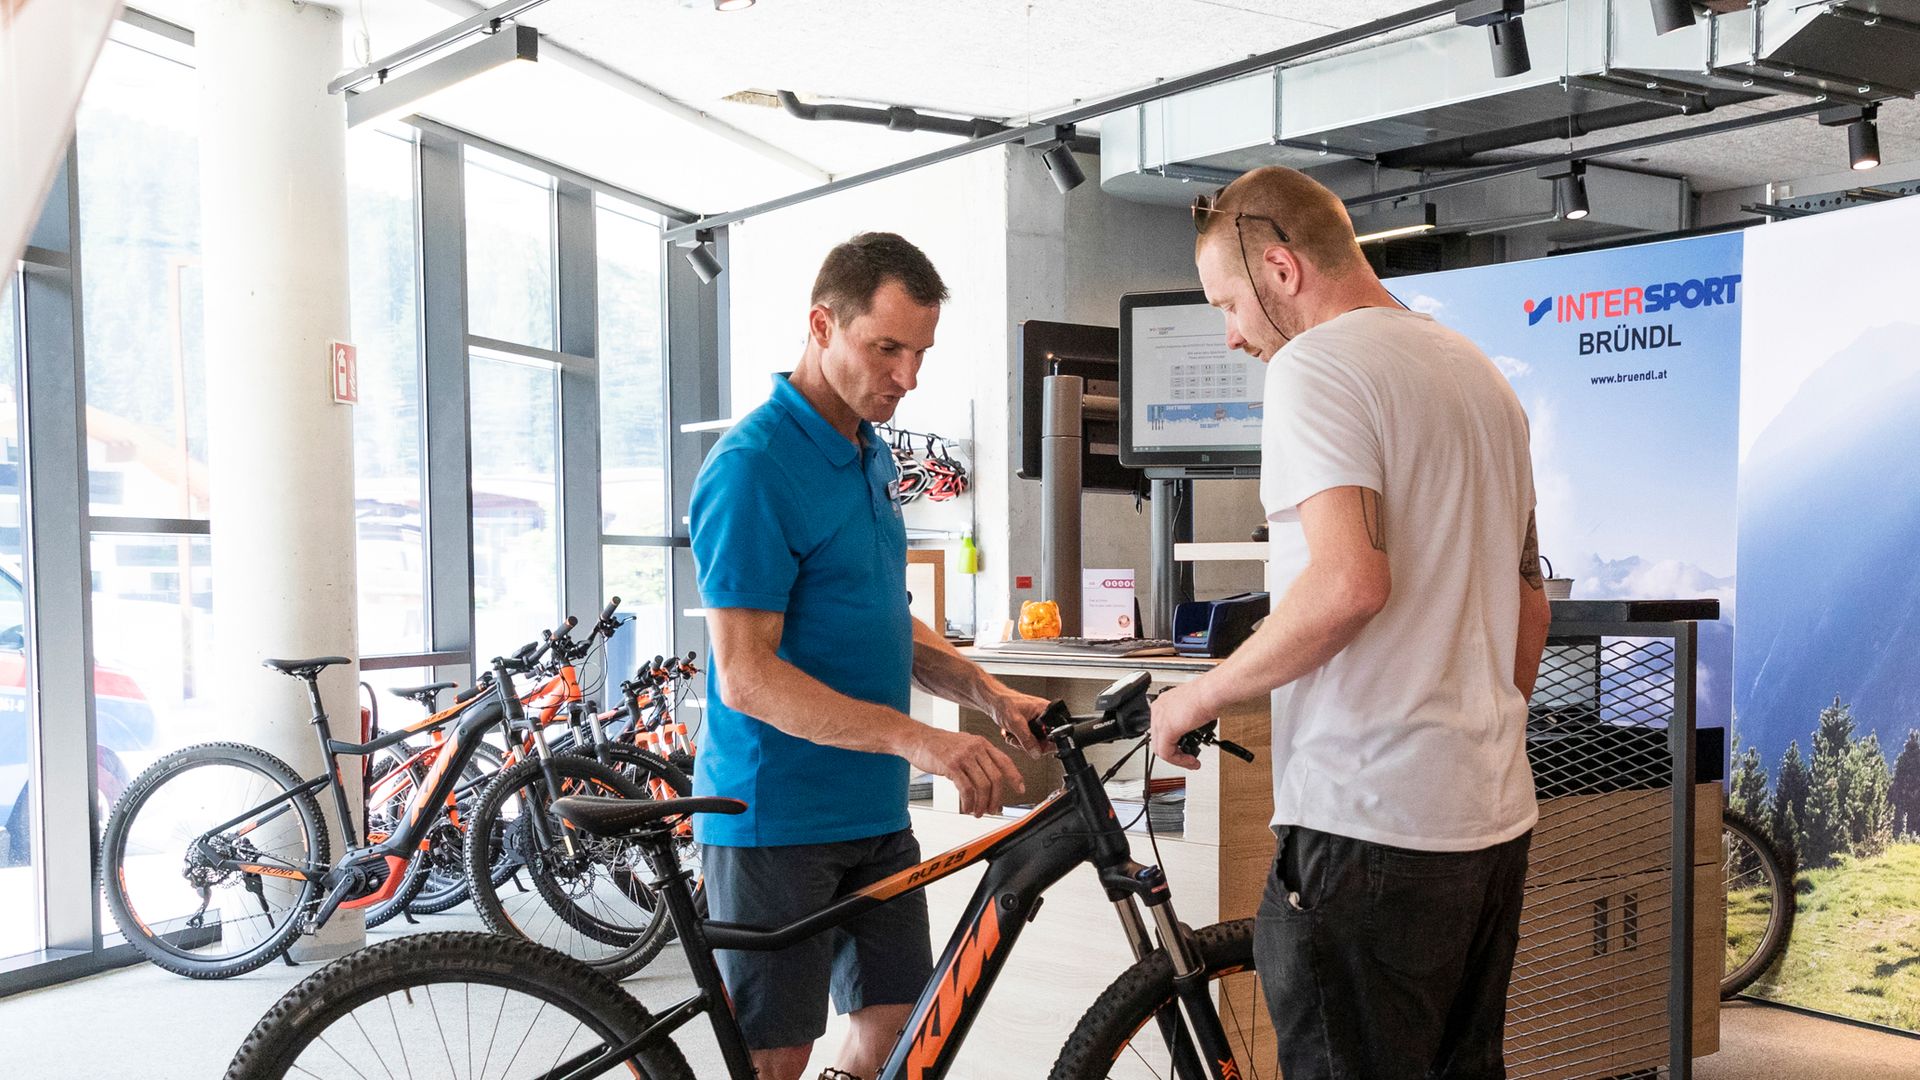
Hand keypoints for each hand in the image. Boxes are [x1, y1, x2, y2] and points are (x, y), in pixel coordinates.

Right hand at [909, 728, 1025, 816]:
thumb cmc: (938, 744)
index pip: (1005, 761)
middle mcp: (975, 748)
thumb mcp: (964, 745)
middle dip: (996, 798)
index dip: (1015, 776)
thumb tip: (989, 782)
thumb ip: (978, 759)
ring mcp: (963, 756)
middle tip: (993, 809)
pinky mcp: (951, 765)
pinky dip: (969, 802)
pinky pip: (966, 789)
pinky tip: (967, 807)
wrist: (917, 739)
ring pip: (982, 785)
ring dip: (982, 803)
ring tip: (977, 811)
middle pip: (995, 777)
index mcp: (981, 743)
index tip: (1020, 789)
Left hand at [990, 691, 1053, 757]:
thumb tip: (1036, 753)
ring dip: (1021, 743)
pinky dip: (1018, 740)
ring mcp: (1037, 722)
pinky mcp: (1030, 725)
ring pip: (1035, 743)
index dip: (1045, 744)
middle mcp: (1044, 716)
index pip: (1055, 734)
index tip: (1034, 748)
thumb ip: (1027, 740)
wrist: (993, 700)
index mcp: (1046, 711)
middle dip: (1028, 744)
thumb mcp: (1016, 723)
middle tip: (1017, 739)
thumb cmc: (1004, 703)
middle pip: (1045, 741)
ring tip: (1012, 735)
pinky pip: (1029, 740)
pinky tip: (1011, 734)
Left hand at [1149, 682, 1215, 769]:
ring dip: (1177, 760)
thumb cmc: (1208, 695)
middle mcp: (1158, 710)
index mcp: (1163, 704)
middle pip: (1159, 740)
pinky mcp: (1166, 729)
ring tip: (1191, 762)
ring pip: (1160, 749)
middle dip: (1175, 754)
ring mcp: (1160, 719)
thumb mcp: (1192, 709)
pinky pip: (1167, 753)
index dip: (1173, 744)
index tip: (1184, 750)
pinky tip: (1191, 761)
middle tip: (1188, 759)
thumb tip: (1188, 732)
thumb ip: (1185, 720)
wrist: (1211, 692)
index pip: (1160, 730)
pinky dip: (1179, 761)